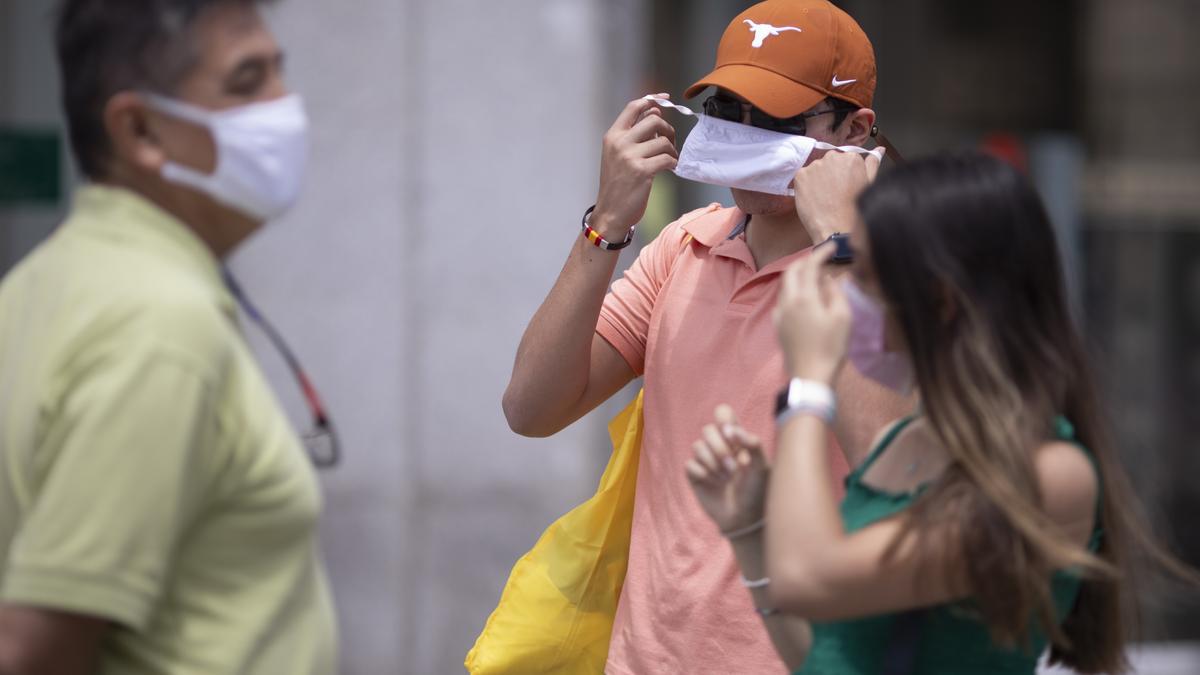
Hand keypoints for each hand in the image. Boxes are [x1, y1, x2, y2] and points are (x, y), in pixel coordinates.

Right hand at [591, 96, 677, 237]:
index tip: (665, 99)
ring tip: (669, 159)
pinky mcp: (642, 171)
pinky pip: (667, 159)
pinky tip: (669, 169)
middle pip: (653, 119)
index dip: (652, 100)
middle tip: (669, 142)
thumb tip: (655, 114)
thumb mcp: (617, 155)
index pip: (634, 107)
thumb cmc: (616, 185)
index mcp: (612, 136)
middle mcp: (619, 142)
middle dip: (667, 129)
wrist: (610, 212)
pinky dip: (673, 163)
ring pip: (663, 141)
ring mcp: (630, 156)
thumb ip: (633, 135)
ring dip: (672, 150)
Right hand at [685, 405, 769, 534]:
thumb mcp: (762, 467)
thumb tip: (733, 430)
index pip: (723, 413)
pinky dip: (703, 474)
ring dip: (713, 463)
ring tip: (726, 479)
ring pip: (697, 446)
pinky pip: (690, 464)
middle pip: (707, 429)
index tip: (730, 433)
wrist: (745, 517)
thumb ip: (753, 444)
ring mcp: (705, 459)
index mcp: (736, 438)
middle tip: (734, 467)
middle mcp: (719, 445)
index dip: (723, 418)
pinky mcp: (695, 473)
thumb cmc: (757, 490)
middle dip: (719, 448)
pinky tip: (714, 484)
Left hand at [775, 244, 851, 383]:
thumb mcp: (843, 317)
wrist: (810, 377)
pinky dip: (794, 291)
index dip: (820, 253)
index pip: (809, 266)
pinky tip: (805, 298)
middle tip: (822, 259)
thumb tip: (828, 279)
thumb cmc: (831, 347)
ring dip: (799, 276)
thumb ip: (836, 292)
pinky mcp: (778, 327)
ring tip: (816, 277)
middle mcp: (787, 302)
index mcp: (803, 297)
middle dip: (806, 261)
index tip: (832, 246)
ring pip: (786, 286)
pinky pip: (783, 300)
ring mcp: (780, 315)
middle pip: (791, 271)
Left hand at [792, 150, 880, 244]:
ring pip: (816, 170)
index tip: (845, 186)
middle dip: (832, 174)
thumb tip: (879, 150)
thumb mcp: (869, 184)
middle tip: (835, 194)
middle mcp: (832, 157)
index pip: (846, 160)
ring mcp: (815, 166)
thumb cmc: (855, 209)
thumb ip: (873, 163)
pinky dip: (806, 186)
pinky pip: (803, 177)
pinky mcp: (800, 175)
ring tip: (825, 198)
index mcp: (851, 157)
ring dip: (818, 180)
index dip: (845, 175)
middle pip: (830, 162)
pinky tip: (814, 199)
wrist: (836, 229)